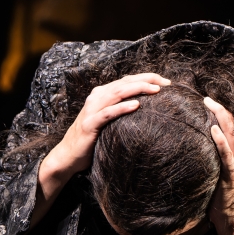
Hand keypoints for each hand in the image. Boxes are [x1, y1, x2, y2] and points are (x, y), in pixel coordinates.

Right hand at [51, 72, 170, 172]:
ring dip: (137, 89)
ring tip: (155, 90)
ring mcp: (92, 110)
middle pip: (124, 83)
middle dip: (146, 80)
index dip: (146, 78)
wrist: (68, 156)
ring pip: (117, 93)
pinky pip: (108, 114)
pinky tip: (136, 105)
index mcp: (102, 95)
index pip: (126, 81)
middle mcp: (96, 98)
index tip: (165, 82)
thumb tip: (145, 108)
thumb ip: (120, 111)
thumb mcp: (107, 121)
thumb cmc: (91, 140)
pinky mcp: (89, 124)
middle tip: (166, 84)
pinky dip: (122, 108)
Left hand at [205, 96, 233, 234]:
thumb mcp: (213, 168)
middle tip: (204, 97)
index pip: (230, 123)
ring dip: (220, 116)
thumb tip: (190, 140)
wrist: (228, 216)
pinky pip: (227, 154)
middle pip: (232, 122)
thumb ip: (207, 153)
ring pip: (231, 133)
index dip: (220, 109)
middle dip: (219, 107)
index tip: (205, 98)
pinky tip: (213, 130)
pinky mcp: (232, 173)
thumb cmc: (218, 191)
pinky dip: (221, 141)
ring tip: (208, 104)